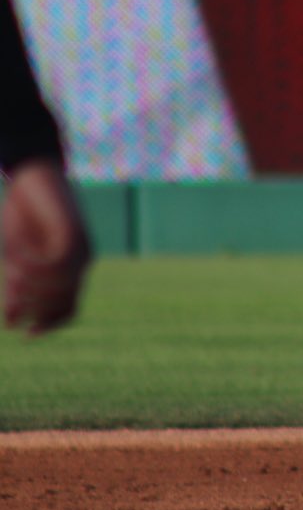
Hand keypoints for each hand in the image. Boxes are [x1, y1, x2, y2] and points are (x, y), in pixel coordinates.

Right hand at [3, 157, 91, 336]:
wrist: (35, 177)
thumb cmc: (23, 216)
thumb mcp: (18, 257)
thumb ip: (19, 287)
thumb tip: (13, 322)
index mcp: (71, 269)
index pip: (68, 309)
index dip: (49, 325)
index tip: (25, 333)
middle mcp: (82, 262)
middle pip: (60, 301)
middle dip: (32, 304)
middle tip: (13, 288)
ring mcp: (81, 248)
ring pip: (57, 285)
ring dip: (29, 283)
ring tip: (13, 267)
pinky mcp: (74, 234)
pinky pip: (53, 263)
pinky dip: (30, 263)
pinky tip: (17, 252)